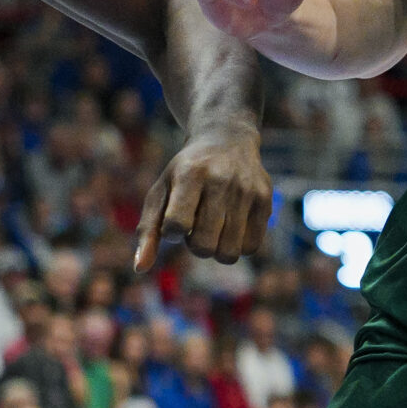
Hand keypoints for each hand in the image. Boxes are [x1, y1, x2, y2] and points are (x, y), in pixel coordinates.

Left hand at [133, 125, 272, 270]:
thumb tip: (141, 268)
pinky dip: (237, 246)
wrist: (227, 140)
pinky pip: (250, 247)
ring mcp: (247, 190)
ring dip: (216, 248)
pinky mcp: (265, 200)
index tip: (174, 220)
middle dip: (194, 245)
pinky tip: (231, 227)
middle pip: (203, 245)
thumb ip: (148, 229)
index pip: (175, 226)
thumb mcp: (161, 192)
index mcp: (190, 174)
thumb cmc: (186, 174)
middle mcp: (221, 180)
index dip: (171, 232)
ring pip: (229, 252)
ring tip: (213, 227)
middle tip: (196, 226)